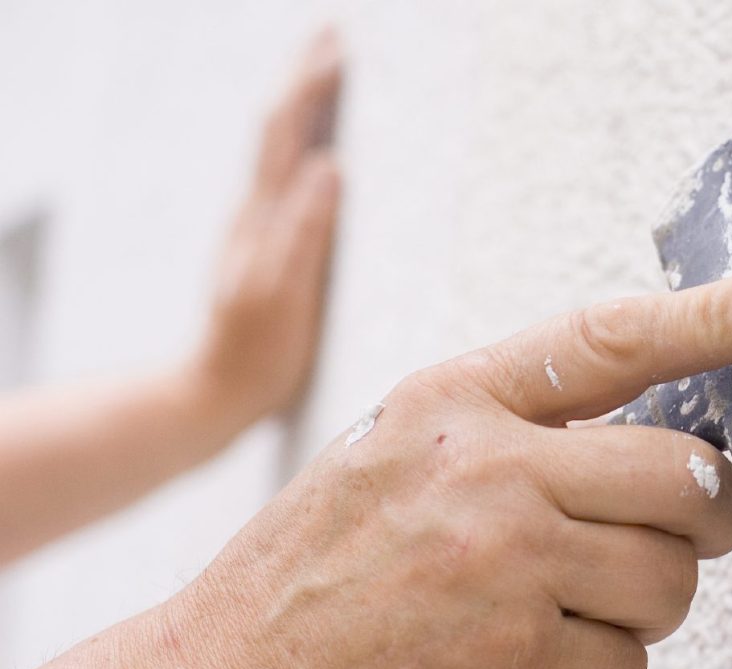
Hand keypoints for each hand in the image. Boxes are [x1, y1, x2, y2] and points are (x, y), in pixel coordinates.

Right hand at [165, 270, 731, 668]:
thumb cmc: (325, 559)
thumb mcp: (404, 447)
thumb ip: (521, 423)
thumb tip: (664, 430)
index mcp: (456, 399)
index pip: (613, 339)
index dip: (715, 317)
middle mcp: (486, 470)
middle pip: (687, 477)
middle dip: (700, 517)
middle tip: (671, 531)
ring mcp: (502, 566)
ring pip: (671, 579)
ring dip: (642, 602)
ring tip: (561, 603)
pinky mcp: (513, 663)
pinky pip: (630, 665)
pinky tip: (530, 660)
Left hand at [193, 29, 342, 421]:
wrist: (215, 392)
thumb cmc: (254, 352)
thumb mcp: (281, 294)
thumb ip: (303, 231)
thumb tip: (330, 165)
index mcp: (263, 217)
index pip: (286, 132)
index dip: (310, 85)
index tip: (340, 47)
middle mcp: (257, 212)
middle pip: (280, 126)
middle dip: (305, 76)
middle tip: (335, 34)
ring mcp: (261, 228)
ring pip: (283, 147)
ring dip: (304, 103)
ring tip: (329, 72)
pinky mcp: (271, 246)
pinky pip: (290, 175)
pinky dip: (306, 141)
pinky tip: (321, 145)